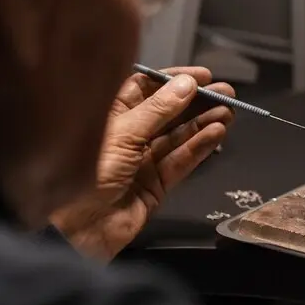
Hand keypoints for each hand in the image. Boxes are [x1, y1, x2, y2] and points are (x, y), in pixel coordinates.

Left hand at [51, 67, 234, 260]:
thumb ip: (158, 110)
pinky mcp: (155, 186)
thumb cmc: (84, 175)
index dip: (172, 80)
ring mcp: (142, 162)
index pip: (144, 89)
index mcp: (108, 117)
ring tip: (227, 111)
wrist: (77, 229)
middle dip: (196, 102)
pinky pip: (181, 162)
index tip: (200, 75)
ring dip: (203, 123)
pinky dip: (199, 148)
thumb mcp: (123, 133)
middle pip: (167, 113)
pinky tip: (216, 133)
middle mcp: (126, 137)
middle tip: (224, 92)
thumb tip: (185, 85)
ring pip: (178, 137)